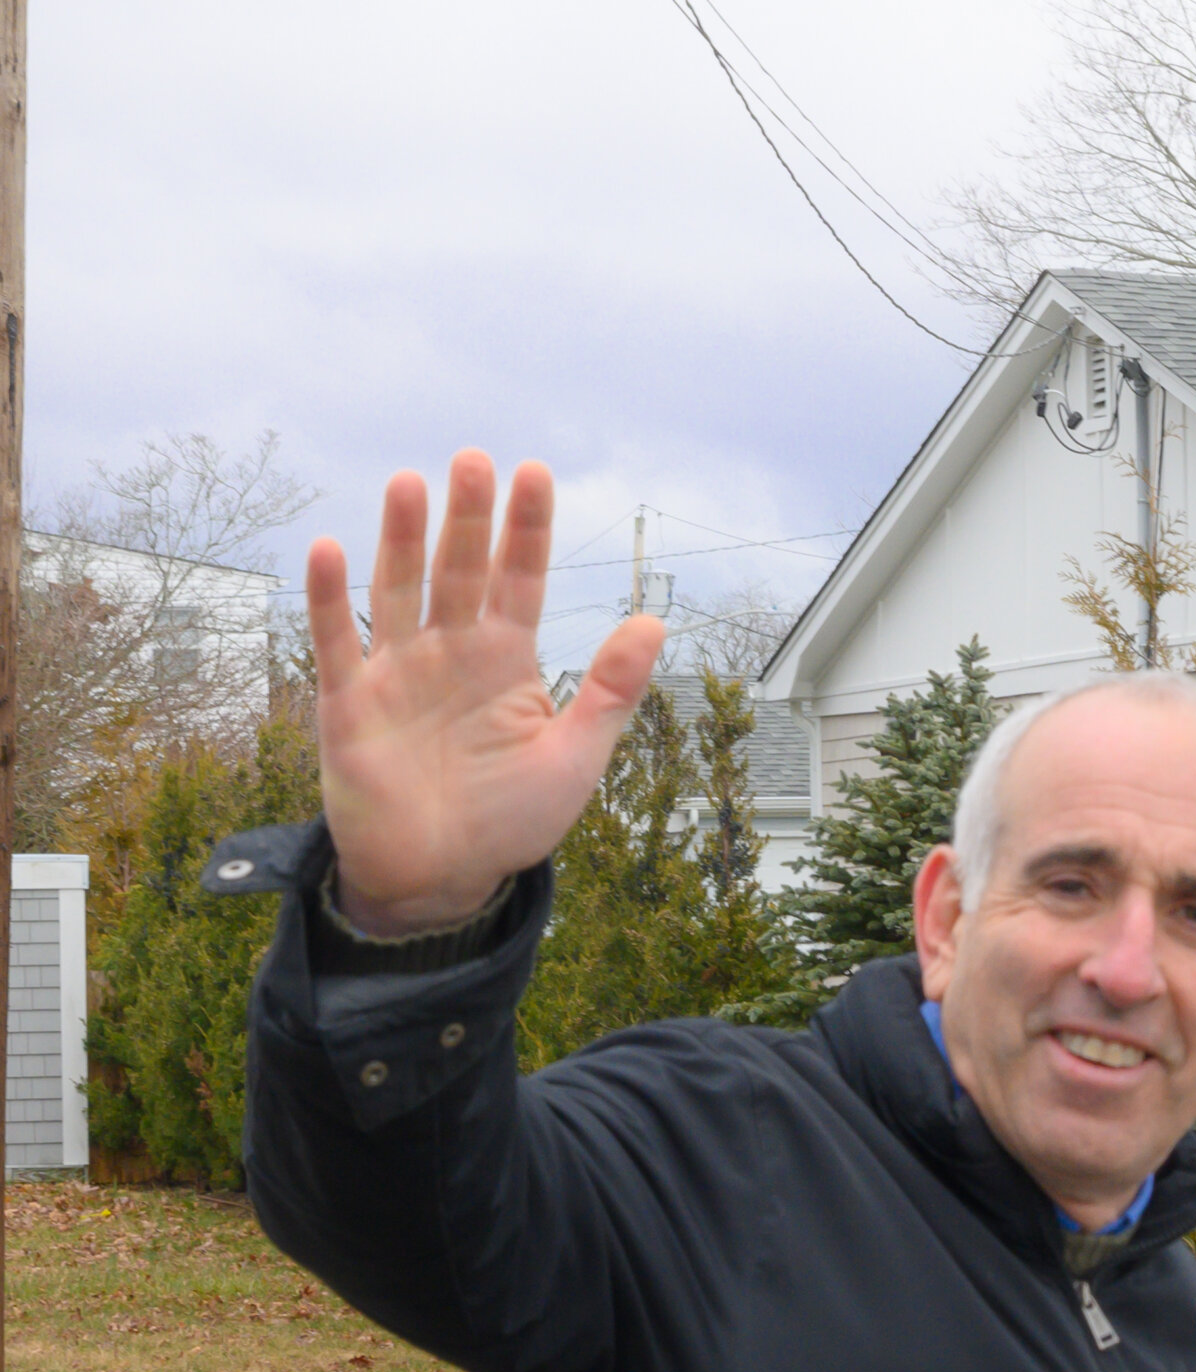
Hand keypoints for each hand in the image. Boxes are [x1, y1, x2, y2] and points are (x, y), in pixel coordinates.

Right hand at [309, 452, 664, 934]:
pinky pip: (337, 642)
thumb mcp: (574, 757)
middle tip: (473, 460)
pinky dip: (331, 599)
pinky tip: (331, 549)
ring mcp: (397, 671)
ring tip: (409, 483)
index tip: (533, 473)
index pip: (519, 580)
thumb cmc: (510, 819)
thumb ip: (610, 692)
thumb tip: (655, 621)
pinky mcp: (349, 703)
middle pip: (460, 571)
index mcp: (506, 660)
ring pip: (398, 590)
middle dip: (467, 518)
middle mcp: (450, 652)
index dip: (526, 530)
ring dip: (400, 538)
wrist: (442, 878)